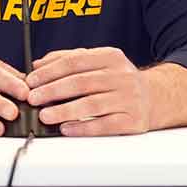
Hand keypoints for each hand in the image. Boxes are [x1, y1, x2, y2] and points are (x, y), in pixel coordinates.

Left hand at [26, 47, 149, 135]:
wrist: (155, 98)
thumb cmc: (120, 81)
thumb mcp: (100, 62)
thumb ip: (70, 59)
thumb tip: (39, 64)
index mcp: (111, 57)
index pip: (76, 62)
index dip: (50, 71)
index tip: (31, 81)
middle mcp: (122, 76)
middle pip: (81, 82)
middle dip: (52, 91)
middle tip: (33, 99)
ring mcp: (129, 98)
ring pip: (91, 104)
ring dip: (64, 111)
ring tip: (45, 116)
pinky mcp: (132, 120)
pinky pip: (104, 125)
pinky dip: (82, 128)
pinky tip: (66, 129)